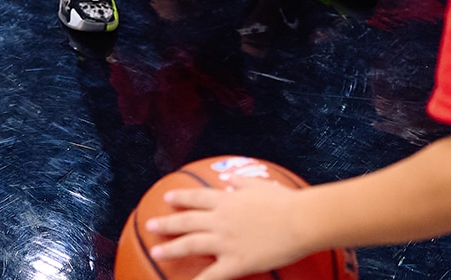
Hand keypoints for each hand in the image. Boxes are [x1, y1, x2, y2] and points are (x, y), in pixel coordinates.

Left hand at [144, 182, 310, 278]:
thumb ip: (242, 184)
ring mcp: (226, 241)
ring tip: (156, 251)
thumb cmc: (285, 202)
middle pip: (187, 221)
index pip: (197, 198)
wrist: (300, 221)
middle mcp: (221, 219)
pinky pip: (212, 275)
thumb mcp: (260, 185)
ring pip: (191, 244)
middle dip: (167, 223)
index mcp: (227, 200)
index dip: (180, 198)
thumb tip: (230, 181)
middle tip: (149, 224)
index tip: (167, 198)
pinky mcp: (236, 261)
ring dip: (171, 248)